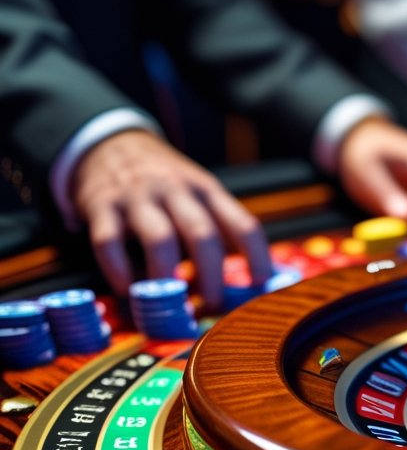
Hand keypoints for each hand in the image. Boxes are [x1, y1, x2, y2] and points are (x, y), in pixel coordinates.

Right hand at [71, 130, 269, 309]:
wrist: (112, 145)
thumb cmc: (166, 185)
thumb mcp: (199, 196)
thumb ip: (222, 232)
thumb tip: (251, 282)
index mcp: (208, 192)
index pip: (244, 225)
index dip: (258, 258)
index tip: (260, 286)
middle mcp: (176, 192)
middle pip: (203, 235)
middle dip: (212, 275)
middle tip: (213, 304)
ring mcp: (138, 197)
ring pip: (159, 239)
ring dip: (168, 277)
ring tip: (170, 303)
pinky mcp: (102, 206)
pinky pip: (109, 243)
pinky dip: (119, 271)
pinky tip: (127, 289)